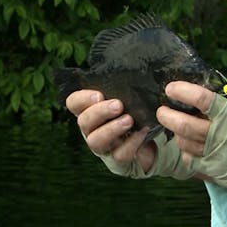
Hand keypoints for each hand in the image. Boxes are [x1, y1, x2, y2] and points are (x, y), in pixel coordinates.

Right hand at [66, 89, 194, 178]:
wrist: (152, 143)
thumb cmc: (136, 114)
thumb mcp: (129, 99)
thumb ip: (124, 88)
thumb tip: (134, 66)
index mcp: (91, 110)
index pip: (74, 103)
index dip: (82, 99)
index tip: (99, 94)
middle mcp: (92, 129)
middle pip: (84, 121)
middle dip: (99, 112)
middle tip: (118, 105)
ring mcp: (103, 147)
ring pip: (96, 141)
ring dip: (111, 129)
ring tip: (129, 120)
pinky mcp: (118, 161)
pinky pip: (120, 154)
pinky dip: (132, 142)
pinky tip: (143, 132)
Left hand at [157, 81, 226, 198]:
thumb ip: (220, 108)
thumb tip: (194, 97)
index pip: (201, 99)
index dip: (181, 91)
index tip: (170, 88)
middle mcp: (221, 136)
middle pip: (182, 124)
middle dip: (166, 115)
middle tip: (163, 109)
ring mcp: (217, 157)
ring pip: (183, 143)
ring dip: (176, 134)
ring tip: (178, 127)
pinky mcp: (215, 173)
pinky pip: (190, 162)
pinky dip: (187, 153)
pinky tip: (191, 147)